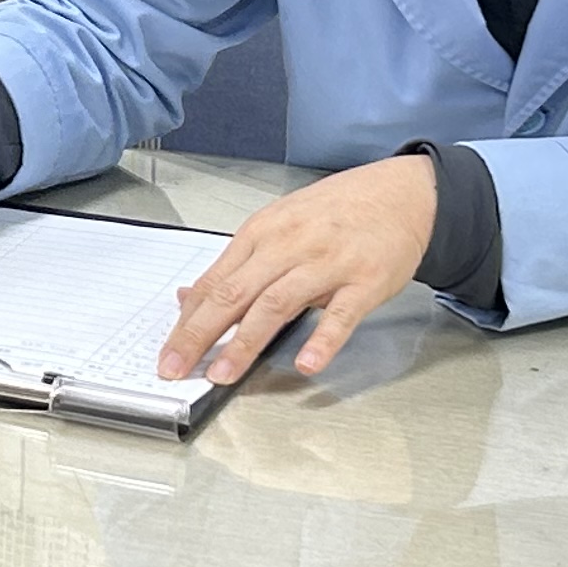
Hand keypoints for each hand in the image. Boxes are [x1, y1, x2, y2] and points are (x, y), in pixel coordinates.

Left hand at [156, 154, 437, 384]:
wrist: (400, 193)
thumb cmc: (336, 213)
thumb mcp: (278, 227)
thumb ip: (236, 265)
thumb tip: (189, 296)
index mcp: (262, 234)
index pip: (214, 283)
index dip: (186, 321)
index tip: (167, 353)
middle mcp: (288, 245)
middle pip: (234, 293)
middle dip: (200, 334)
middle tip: (176, 368)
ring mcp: (327, 263)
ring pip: (276, 303)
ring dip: (245, 342)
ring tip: (223, 374)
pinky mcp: (365, 280)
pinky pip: (341, 314)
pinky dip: (323, 339)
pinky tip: (306, 363)